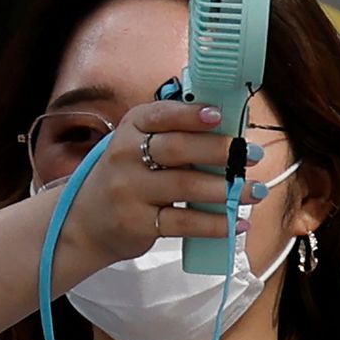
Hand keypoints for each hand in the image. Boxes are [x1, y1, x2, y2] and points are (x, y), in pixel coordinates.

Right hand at [56, 100, 265, 268]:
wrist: (84, 222)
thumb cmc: (126, 178)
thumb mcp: (137, 147)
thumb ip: (174, 136)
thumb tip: (230, 133)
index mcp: (130, 129)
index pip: (161, 115)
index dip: (191, 114)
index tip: (219, 115)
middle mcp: (125, 156)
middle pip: (178, 149)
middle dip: (220, 151)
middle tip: (251, 155)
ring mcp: (130, 191)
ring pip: (185, 186)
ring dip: (226, 189)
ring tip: (254, 190)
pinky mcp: (137, 223)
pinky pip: (183, 223)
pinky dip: (214, 224)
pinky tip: (236, 222)